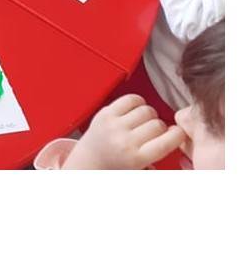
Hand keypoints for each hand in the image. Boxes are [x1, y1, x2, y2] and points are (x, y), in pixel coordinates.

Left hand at [62, 95, 185, 169]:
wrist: (89, 161)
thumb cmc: (117, 168)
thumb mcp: (141, 170)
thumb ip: (159, 158)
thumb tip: (177, 139)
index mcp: (137, 159)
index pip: (167, 141)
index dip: (178, 135)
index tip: (178, 134)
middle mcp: (125, 140)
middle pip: (157, 124)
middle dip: (161, 127)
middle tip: (156, 132)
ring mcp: (114, 124)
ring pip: (146, 110)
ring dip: (150, 115)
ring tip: (145, 122)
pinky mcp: (105, 112)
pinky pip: (129, 99)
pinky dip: (137, 102)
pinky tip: (136, 110)